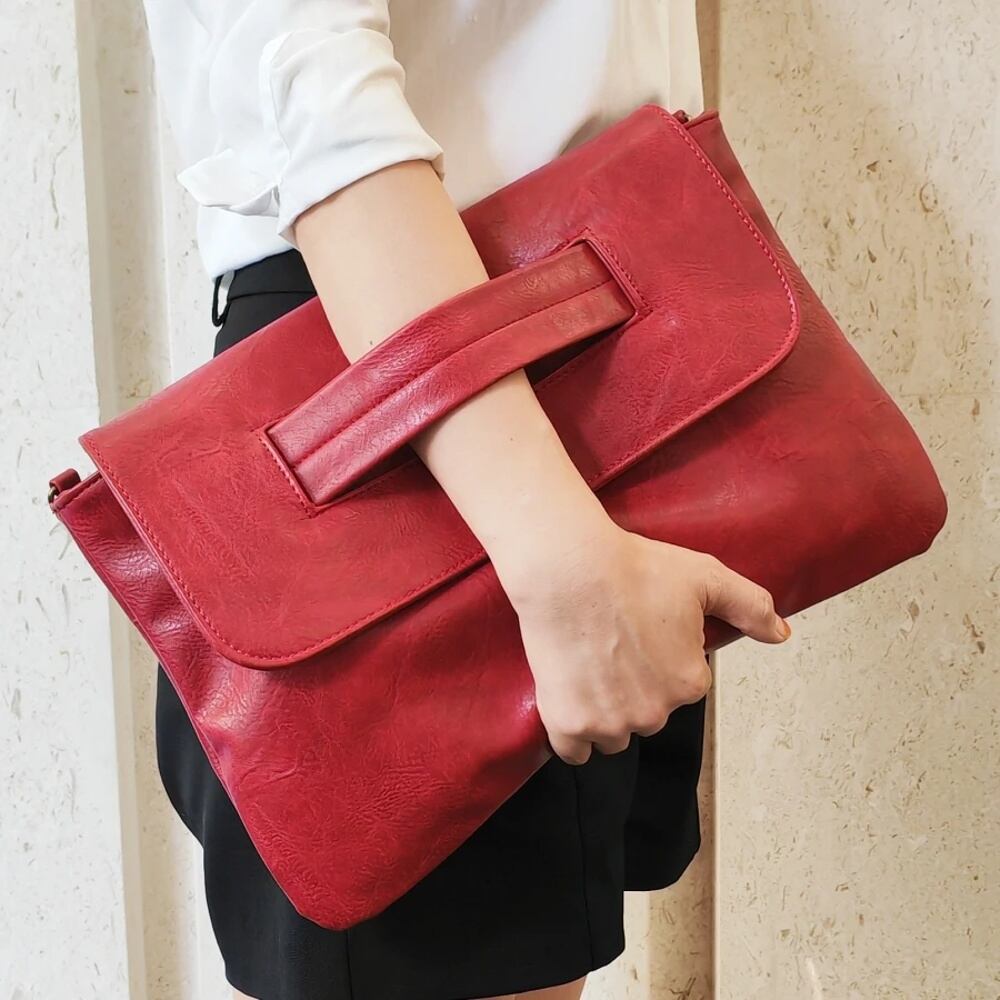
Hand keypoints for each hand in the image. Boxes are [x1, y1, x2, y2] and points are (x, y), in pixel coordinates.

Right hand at [507, 520, 790, 764]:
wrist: (567, 568)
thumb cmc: (630, 569)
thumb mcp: (704, 577)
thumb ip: (749, 606)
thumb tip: (780, 633)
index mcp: (689, 683)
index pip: (680, 685)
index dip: (660, 657)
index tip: (640, 631)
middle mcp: (653, 712)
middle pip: (647, 713)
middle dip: (634, 689)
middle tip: (612, 644)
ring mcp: (609, 722)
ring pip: (612, 734)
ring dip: (604, 713)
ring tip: (588, 666)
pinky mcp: (567, 723)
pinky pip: (574, 751)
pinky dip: (572, 733)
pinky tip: (570, 699)